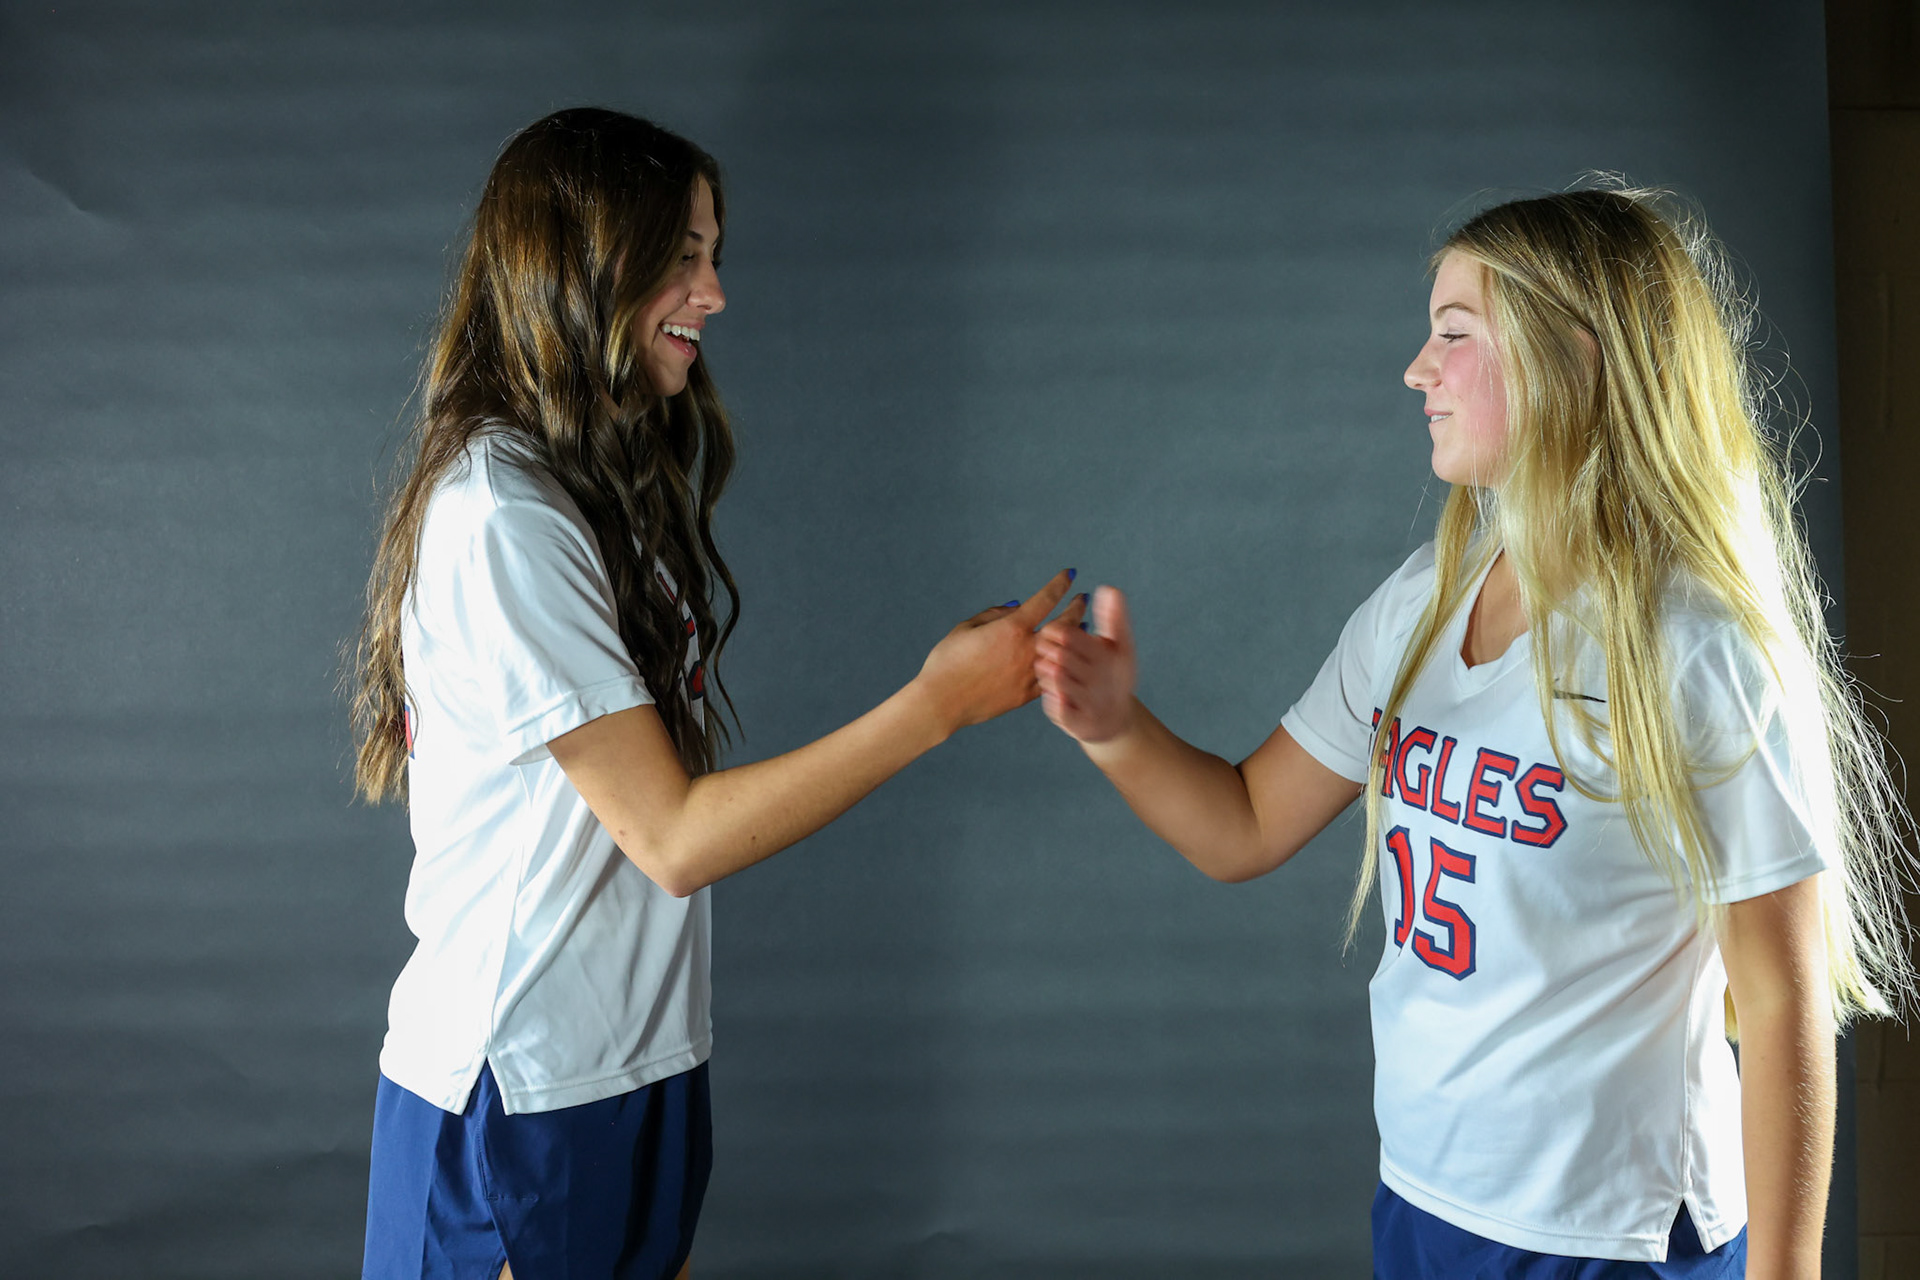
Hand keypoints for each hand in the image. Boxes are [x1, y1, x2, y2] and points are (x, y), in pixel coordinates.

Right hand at [912, 569, 1079, 733]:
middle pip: (1063, 625)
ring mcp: (1029, 674)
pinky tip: (1064, 659)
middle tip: (1083, 599)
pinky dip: (1060, 664)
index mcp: (1011, 629)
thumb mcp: (966, 628)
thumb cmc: (947, 662)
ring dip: (1074, 637)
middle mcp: (1026, 650)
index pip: (1045, 599)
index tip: (1069, 575)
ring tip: (1082, 628)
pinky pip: (1050, 677)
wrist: (942, 702)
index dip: (1060, 584)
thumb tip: (1016, 607)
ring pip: (1062, 652)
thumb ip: (994, 614)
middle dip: (1076, 608)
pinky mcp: (1026, 695)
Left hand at [1034, 585, 1136, 743]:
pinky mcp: (1076, 723)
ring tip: (1046, 665)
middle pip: (1056, 656)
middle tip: (1044, 647)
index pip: (1068, 634)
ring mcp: (1088, 703)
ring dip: (1045, 670)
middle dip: (1046, 649)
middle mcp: (1099, 680)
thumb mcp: (1121, 646)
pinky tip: (1051, 688)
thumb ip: (1114, 617)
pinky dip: (1049, 694)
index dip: (1054, 630)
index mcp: (1109, 656)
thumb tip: (1109, 588)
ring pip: (1052, 678)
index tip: (1051, 631)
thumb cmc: (1115, 675)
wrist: (1114, 721)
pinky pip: (1052, 704)